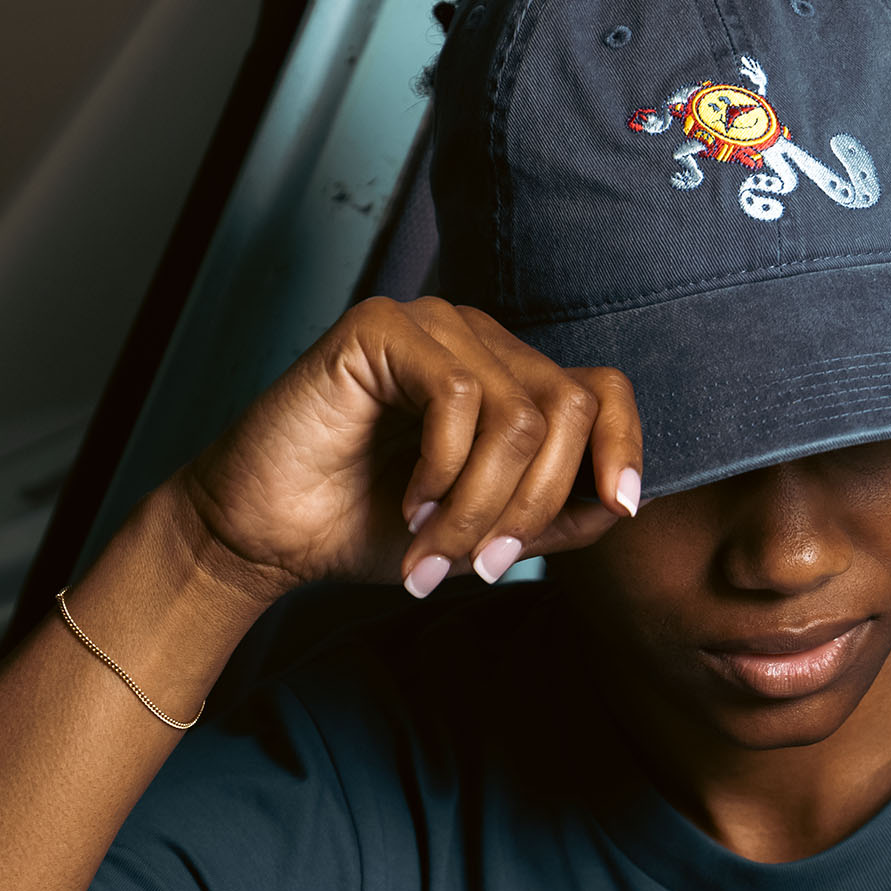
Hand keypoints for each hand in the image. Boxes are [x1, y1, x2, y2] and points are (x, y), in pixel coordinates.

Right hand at [173, 297, 639, 598]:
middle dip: (536, 504)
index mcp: (510, 377)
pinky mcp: (383, 326)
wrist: (266, 535)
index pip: (603, 388)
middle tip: (486, 565)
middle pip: (568, 409)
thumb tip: (623, 503)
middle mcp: (479, 340)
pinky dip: (443, 469)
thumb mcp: (486, 533)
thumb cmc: (368, 526)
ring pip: (519, 415)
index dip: (625, 445)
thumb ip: (554, 517)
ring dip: (482, 504)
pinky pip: (460, 396)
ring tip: (433, 548)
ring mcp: (433, 325)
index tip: (623, 508)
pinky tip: (409, 502)